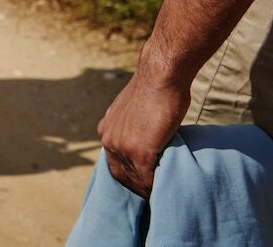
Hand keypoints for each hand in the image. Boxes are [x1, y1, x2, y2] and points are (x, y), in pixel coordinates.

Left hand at [96, 69, 189, 197]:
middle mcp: (109, 140)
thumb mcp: (133, 111)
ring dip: (148, 189)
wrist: (160, 76)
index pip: (114, 162)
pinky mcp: (140, 151)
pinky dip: (156, 187)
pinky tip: (166, 190)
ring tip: (161, 196)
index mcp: (106, 130)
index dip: (128, 176)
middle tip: (152, 196)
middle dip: (136, 187)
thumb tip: (145, 140)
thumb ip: (133, 128)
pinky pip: (148, 178)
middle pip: (121, 175)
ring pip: (135, 178)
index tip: (141, 184)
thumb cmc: (154, 89)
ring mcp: (123, 146)